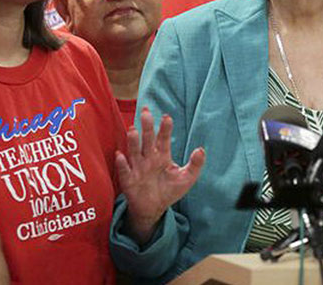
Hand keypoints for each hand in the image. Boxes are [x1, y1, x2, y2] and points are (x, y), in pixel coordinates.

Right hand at [115, 107, 205, 244]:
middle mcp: (148, 158)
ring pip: (134, 151)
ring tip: (133, 129)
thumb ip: (195, 164)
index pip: (163, 138)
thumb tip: (201, 149)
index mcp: (162, 155)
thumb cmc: (169, 190)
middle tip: (145, 112)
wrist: (153, 209)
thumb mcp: (186, 178)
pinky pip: (124, 170)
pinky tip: (120, 155)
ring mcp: (137, 167)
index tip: (167, 117)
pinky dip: (122, 163)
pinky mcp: (128, 180)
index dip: (165, 128)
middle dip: (146, 126)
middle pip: (147, 139)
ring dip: (133, 141)